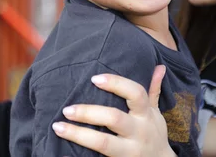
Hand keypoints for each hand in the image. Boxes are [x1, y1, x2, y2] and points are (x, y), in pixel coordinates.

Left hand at [52, 65, 175, 156]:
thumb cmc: (153, 134)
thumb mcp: (156, 113)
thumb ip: (153, 90)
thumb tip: (158, 67)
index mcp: (146, 115)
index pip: (135, 94)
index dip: (116, 84)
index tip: (94, 78)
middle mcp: (138, 132)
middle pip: (114, 118)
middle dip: (89, 112)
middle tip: (67, 109)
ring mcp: (129, 150)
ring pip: (103, 143)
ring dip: (78, 134)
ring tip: (57, 126)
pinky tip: (63, 153)